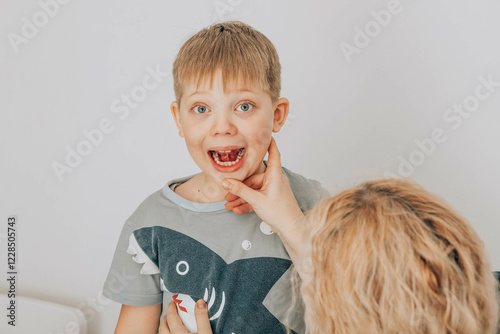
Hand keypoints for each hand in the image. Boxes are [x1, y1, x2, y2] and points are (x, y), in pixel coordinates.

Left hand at [158, 300, 211, 333]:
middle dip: (166, 317)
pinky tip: (173, 332)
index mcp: (178, 333)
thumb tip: (200, 302)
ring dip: (165, 326)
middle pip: (163, 326)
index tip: (173, 303)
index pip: (171, 317)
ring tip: (170, 322)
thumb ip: (202, 317)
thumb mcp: (206, 332)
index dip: (171, 308)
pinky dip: (167, 333)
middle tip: (171, 311)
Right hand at [221, 138, 305, 263]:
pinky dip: (247, 203)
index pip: (273, 153)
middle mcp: (275, 180)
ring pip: (253, 190)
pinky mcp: (272, 200)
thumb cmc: (280, 212)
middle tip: (227, 193)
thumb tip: (227, 182)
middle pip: (254, 178)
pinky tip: (237, 209)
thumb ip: (241, 190)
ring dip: (241, 197)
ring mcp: (273, 191)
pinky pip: (257, 199)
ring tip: (229, 204)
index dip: (269, 143)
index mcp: (275, 175)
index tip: (266, 133)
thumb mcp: (256, 200)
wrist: (291, 229)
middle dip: (240, 187)